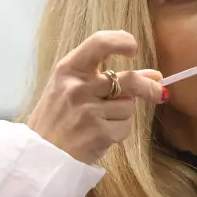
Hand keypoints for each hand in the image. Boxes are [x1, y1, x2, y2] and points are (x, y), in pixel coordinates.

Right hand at [26, 30, 164, 164]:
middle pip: (129, 79)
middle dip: (148, 87)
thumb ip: (112, 78)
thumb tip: (155, 74)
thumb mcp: (76, 90)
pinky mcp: (98, 133)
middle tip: (157, 91)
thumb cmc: (59, 118)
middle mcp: (77, 87)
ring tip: (98, 122)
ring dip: (122, 115)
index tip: (133, 49)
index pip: (100, 42)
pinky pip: (125, 127)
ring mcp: (88, 110)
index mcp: (68, 69)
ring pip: (128, 107)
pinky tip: (99, 135)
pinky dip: (118, 132)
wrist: (40, 156)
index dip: (123, 41)